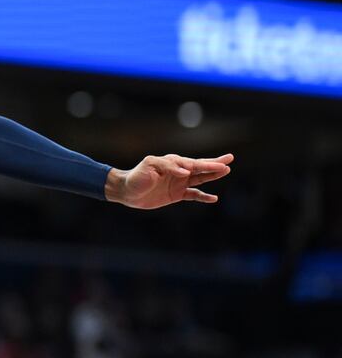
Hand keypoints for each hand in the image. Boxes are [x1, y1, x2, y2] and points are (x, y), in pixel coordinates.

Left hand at [106, 153, 232, 208]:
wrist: (126, 191)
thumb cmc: (137, 176)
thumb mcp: (149, 167)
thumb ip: (168, 167)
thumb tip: (185, 171)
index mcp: (172, 163)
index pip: (193, 163)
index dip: (207, 164)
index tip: (219, 165)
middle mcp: (178, 171)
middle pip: (200, 167)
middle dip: (215, 164)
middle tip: (230, 159)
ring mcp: (179, 183)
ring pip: (200, 179)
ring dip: (212, 176)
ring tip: (227, 171)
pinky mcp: (177, 194)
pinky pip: (193, 195)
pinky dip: (203, 196)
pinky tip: (214, 198)